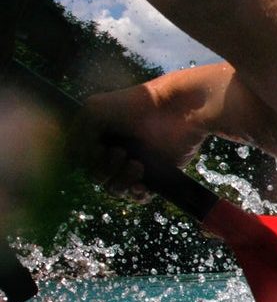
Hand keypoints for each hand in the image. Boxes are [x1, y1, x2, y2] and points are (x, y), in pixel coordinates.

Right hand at [71, 80, 207, 201]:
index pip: (82, 163)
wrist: (175, 110)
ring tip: (137, 165)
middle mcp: (114, 153)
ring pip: (115, 189)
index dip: (87, 161)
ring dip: (121, 182)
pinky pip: (138, 196)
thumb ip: (77, 134)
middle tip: (122, 153)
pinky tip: (141, 185)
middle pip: (97, 178)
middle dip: (105, 170)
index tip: (100, 148)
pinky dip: (136, 194)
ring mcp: (134, 165)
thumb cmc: (135, 105)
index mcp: (98, 139)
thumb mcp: (94, 110)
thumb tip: (79, 161)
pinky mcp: (155, 175)